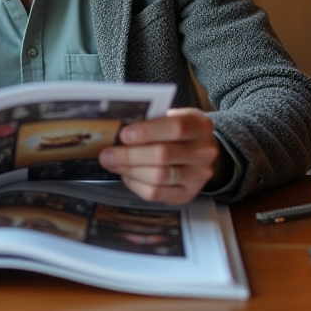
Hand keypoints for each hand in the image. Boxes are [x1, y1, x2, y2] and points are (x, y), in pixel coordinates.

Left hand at [97, 108, 219, 204]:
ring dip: (129, 170)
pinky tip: (127, 175)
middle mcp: (203, 152)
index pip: (175, 128)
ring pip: (158, 177)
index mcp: (199, 126)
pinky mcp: (187, 194)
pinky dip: (135, 184)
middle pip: (163, 155)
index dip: (147, 132)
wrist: (202, 152)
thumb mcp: (174, 116)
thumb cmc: (181, 132)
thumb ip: (152, 120)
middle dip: (129, 155)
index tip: (124, 134)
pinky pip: (156, 193)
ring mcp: (197, 176)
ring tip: (113, 163)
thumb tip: (120, 130)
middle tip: (107, 154)